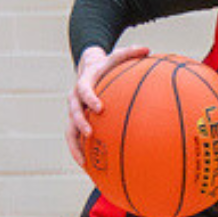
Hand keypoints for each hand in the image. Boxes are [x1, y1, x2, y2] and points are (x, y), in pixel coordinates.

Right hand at [65, 44, 151, 166]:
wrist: (87, 67)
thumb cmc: (106, 64)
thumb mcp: (116, 55)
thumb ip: (130, 52)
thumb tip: (147, 48)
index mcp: (84, 83)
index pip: (84, 90)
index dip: (90, 98)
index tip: (99, 107)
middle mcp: (75, 98)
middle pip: (73, 112)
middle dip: (80, 123)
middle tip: (90, 133)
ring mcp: (74, 112)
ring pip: (69, 131)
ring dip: (75, 146)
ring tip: (83, 162)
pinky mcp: (76, 122)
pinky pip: (75, 139)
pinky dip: (80, 152)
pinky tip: (89, 168)